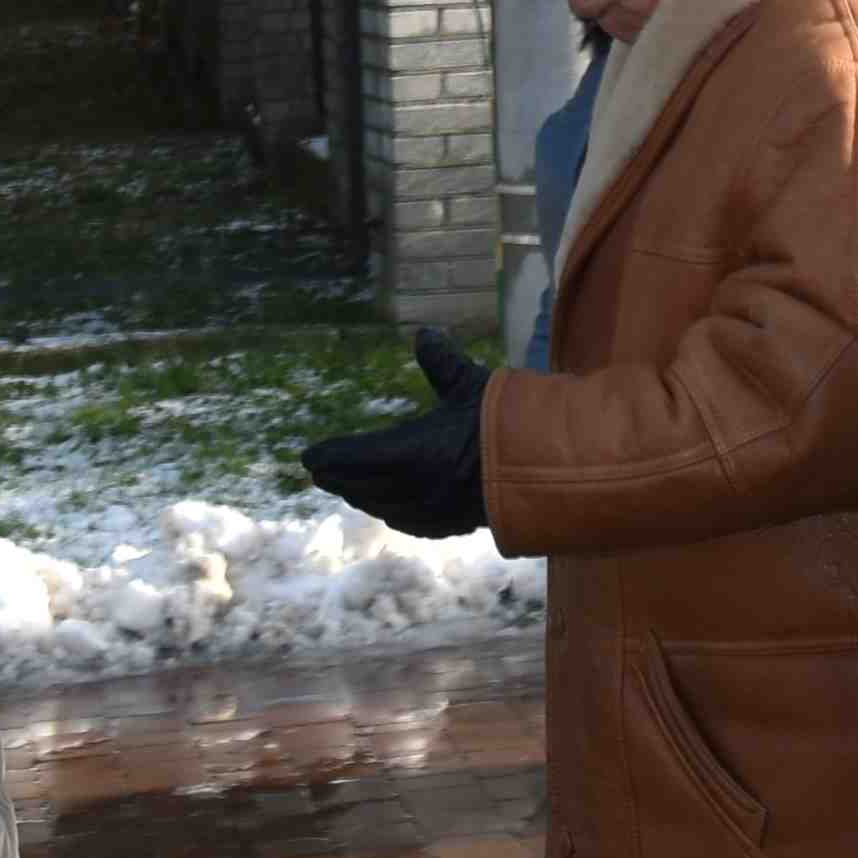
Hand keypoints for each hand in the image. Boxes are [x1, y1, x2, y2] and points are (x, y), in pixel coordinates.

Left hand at [302, 329, 497, 540]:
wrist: (548, 470)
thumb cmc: (506, 422)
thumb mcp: (471, 384)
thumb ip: (441, 361)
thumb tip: (422, 333)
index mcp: (411, 453)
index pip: (355, 457)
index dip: (330, 456)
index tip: (308, 456)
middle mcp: (414, 488)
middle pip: (362, 487)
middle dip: (340, 478)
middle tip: (320, 472)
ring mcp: (432, 511)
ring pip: (382, 508)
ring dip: (362, 497)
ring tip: (349, 488)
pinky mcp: (451, 525)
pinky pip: (408, 522)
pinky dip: (390, 512)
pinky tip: (390, 510)